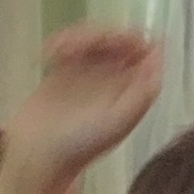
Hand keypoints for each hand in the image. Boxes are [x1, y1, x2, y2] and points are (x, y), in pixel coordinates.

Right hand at [4, 26, 163, 180]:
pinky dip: (62, 42)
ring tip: (59, 50)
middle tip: (78, 46)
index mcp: (133, 89)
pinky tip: (50, 53)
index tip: (111, 44)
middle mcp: (114, 79)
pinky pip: (69, 45)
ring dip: (79, 36)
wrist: (37, 158)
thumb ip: (143, 91)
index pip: (145, 49)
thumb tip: (157, 52)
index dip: (131, 39)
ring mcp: (88, 75)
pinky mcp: (62, 74)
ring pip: (94, 38)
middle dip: (101, 35)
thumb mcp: (120, 121)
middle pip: (118, 39)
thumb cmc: (79, 145)